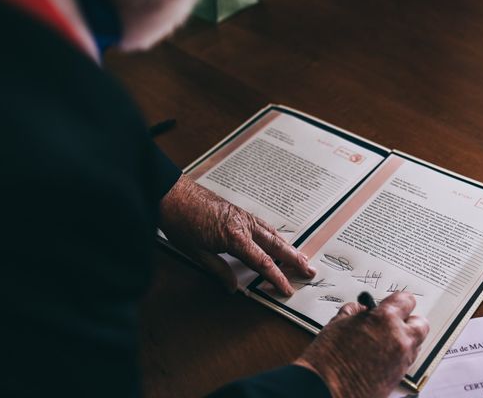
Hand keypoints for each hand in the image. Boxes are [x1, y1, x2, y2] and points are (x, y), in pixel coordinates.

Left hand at [159, 175, 314, 294]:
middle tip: (310, 271)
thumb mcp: (196, 253)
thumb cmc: (181, 221)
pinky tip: (278, 240)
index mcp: (234, 237)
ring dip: (288, 247)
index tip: (287, 289)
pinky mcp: (238, 213)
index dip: (276, 278)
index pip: (262, 262)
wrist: (172, 194)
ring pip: (272, 234)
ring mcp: (242, 217)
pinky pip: (263, 226)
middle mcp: (243, 225)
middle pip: (275, 246)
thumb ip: (218, 270)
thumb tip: (234, 288)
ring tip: (301, 258)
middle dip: (294, 260)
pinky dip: (275, 236)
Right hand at [294, 292, 428, 397]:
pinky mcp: (399, 378)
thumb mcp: (338, 323)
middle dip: (409, 320)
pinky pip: (406, 360)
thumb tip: (362, 310)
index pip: (406, 300)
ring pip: (416, 344)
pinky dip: (398, 355)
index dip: (398, 300)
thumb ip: (355, 312)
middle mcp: (400, 339)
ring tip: (384, 339)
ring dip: (405, 338)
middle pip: (421, 324)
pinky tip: (380, 355)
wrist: (326, 390)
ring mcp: (402, 361)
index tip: (393, 302)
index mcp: (385, 320)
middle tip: (394, 320)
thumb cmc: (329, 358)